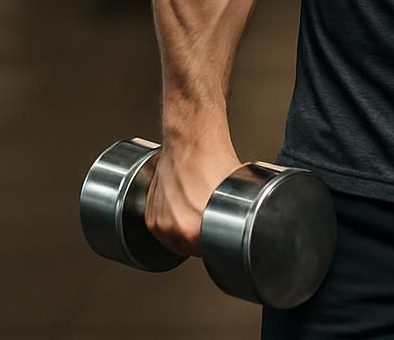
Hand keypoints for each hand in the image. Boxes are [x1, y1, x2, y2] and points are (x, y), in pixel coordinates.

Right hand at [143, 134, 242, 257]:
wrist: (192, 141)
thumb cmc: (212, 160)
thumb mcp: (235, 195)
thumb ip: (234, 217)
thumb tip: (243, 224)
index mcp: (194, 230)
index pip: (208, 252)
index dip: (216, 243)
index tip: (220, 234)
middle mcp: (174, 228)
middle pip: (191, 249)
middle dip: (200, 239)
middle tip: (209, 220)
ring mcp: (159, 222)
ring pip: (175, 242)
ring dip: (184, 234)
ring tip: (195, 213)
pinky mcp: (150, 214)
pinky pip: (162, 231)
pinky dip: (171, 224)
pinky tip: (182, 209)